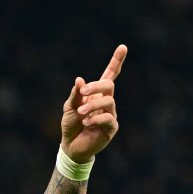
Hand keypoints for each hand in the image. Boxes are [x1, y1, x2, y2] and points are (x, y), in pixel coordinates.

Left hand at [60, 44, 127, 162]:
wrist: (71, 146)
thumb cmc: (71, 124)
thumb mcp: (69, 107)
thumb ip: (75, 95)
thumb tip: (80, 80)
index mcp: (97, 94)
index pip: (110, 75)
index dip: (116, 61)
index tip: (123, 47)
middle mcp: (106, 102)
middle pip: (109, 85)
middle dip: (96, 86)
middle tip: (82, 93)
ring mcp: (110, 114)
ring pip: (109, 101)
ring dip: (93, 105)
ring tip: (81, 113)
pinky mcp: (111, 127)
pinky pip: (109, 118)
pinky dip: (96, 118)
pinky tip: (87, 122)